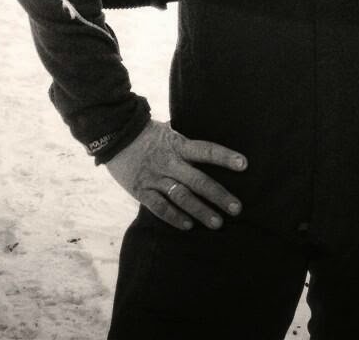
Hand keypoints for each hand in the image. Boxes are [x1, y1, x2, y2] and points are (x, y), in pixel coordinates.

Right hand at [105, 119, 246, 230]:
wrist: (114, 134)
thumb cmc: (148, 134)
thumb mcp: (169, 131)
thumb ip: (186, 142)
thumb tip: (211, 147)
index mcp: (178, 144)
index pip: (205, 150)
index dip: (224, 156)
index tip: (244, 164)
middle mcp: (168, 161)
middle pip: (198, 180)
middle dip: (219, 195)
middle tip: (237, 209)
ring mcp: (154, 177)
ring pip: (181, 197)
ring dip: (200, 211)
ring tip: (218, 223)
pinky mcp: (141, 190)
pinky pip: (159, 207)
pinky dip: (174, 217)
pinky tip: (188, 226)